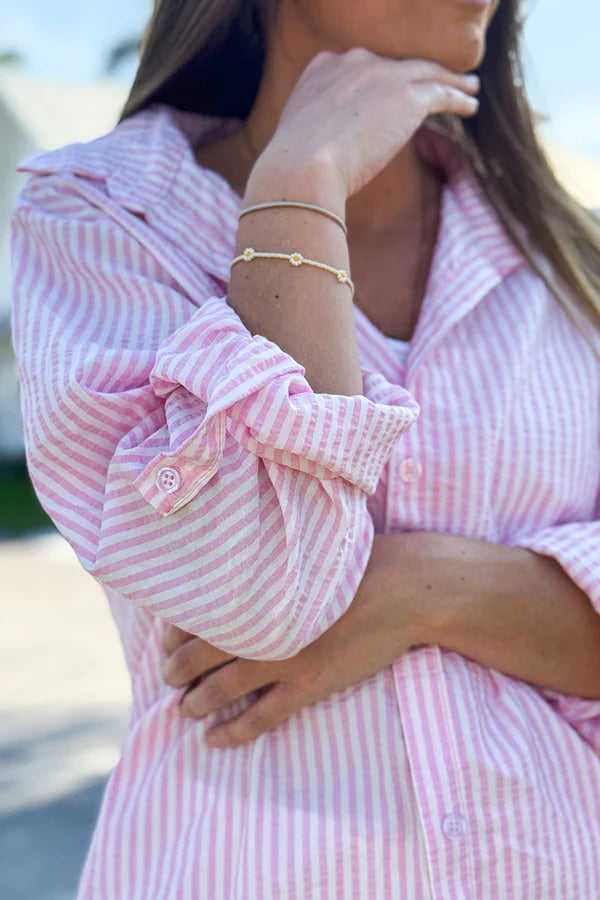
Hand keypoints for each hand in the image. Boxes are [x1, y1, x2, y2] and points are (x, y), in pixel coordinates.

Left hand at [162, 534, 427, 746]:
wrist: (401, 587)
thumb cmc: (352, 565)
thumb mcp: (299, 558)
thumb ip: (263, 570)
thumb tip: (237, 579)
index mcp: (253, 592)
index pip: (192, 617)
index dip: (171, 634)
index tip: (167, 640)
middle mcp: (257, 627)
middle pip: (196, 657)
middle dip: (175, 672)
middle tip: (169, 677)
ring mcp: (281, 659)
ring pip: (219, 691)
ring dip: (194, 704)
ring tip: (185, 709)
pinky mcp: (307, 685)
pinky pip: (258, 719)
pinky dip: (230, 733)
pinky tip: (213, 740)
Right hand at [266, 48, 479, 197]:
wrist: (302, 170)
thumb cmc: (293, 171)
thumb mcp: (297, 142)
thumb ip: (317, 135)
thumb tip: (324, 158)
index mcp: (323, 68)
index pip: (360, 67)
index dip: (380, 78)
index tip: (391, 88)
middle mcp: (353, 62)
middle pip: (396, 65)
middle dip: (418, 72)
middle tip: (437, 80)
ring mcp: (382, 75)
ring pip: (426, 72)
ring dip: (450, 80)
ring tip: (468, 88)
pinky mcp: (408, 95)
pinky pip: (442, 91)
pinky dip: (459, 97)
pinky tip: (471, 105)